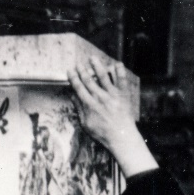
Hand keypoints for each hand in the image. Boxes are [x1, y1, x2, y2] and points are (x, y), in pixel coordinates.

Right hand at [67, 58, 156, 177]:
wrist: (121, 136)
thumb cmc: (102, 133)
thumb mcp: (85, 123)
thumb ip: (79, 108)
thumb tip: (72, 96)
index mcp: (89, 104)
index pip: (79, 87)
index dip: (73, 78)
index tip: (70, 71)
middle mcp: (99, 97)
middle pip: (88, 80)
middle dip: (82, 70)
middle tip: (78, 63)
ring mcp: (112, 94)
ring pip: (103, 76)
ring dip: (96, 66)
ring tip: (92, 58)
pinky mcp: (122, 94)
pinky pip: (121, 79)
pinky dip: (118, 71)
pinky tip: (116, 63)